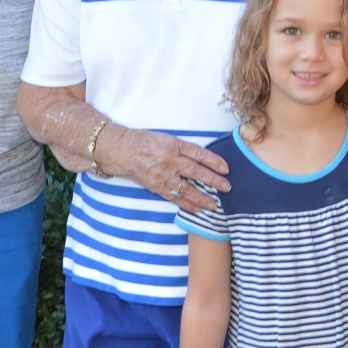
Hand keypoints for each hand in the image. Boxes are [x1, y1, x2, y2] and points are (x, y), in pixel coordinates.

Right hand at [110, 127, 230, 211]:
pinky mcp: (155, 186)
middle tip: (227, 187)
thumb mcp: (166, 138)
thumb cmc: (145, 141)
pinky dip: (187, 204)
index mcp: (174, 145)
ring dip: (202, 197)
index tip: (226, 169)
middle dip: (213, 181)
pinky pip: (174, 197)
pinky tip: (197, 209)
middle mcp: (169, 160)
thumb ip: (182, 148)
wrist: (120, 150)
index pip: (199, 153)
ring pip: (187, 188)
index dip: (214, 161)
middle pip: (196, 172)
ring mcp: (162, 174)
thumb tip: (203, 159)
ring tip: (215, 204)